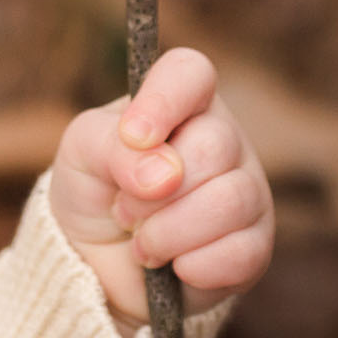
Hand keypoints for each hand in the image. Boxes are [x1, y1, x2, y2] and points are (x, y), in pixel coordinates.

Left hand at [49, 47, 273, 331]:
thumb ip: (112, 147)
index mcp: (180, 104)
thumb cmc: (92, 189)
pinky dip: (190, 265)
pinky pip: (241, 253)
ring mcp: (247, 191)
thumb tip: (164, 173)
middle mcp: (224, 140)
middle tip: (122, 208)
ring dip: (166, 231)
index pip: (190, 72)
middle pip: (213, 146)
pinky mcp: (256, 246)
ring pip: (229, 201)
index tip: (133, 135)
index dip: (163, 100)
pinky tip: (172, 266)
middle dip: (151, 189)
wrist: (95, 261)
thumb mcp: (82, 154)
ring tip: (141, 241)